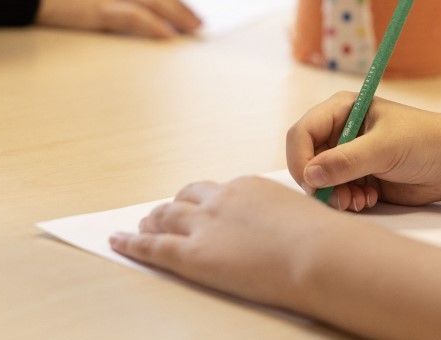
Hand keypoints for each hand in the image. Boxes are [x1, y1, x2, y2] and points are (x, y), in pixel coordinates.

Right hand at [31, 0, 201, 38]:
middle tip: (200, 23)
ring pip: (156, 2)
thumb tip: (113, 8)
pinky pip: (136, 17)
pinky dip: (155, 26)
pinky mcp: (100, 9)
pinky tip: (168, 36)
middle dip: (183, 8)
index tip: (187, 10)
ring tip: (193, 30)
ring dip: (178, 17)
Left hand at [110, 177, 365, 309]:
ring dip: (151, 222)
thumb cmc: (322, 241)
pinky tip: (117, 241)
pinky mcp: (192, 254)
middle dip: (171, 207)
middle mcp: (221, 199)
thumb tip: (288, 233)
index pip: (216, 192)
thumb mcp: (302, 217)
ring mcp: (204, 225)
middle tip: (160, 215)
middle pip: (186, 199)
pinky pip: (152, 247)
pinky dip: (131, 243)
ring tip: (141, 227)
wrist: (318, 253)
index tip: (199, 207)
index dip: (203, 202)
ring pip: (166, 218)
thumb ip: (284, 221)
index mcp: (249, 187)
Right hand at [286, 92, 440, 211]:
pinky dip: (347, 200)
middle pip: (306, 159)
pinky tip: (369, 199)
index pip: (302, 133)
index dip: (300, 158)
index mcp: (341, 110)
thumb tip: (310, 176)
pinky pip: (336, 193)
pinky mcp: (358, 177)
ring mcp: (348, 155)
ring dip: (335, 195)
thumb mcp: (384, 148)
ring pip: (320, 181)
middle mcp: (340, 131)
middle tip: (339, 199)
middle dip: (319, 182)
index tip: (311, 182)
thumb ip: (346, 161)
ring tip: (358, 201)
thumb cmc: (424, 141)